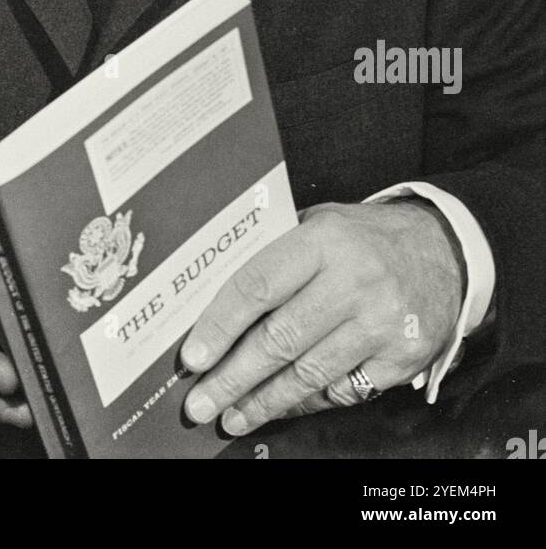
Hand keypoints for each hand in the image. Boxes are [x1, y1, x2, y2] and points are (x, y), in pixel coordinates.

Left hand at [180, 199, 463, 435]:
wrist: (446, 250)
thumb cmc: (366, 238)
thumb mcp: (322, 223)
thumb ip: (277, 253)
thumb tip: (213, 301)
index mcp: (325, 240)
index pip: (259, 286)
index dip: (220, 325)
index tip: (192, 357)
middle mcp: (355, 282)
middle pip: (279, 340)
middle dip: (232, 377)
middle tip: (199, 403)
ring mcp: (381, 323)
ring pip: (308, 374)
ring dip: (263, 402)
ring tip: (231, 416)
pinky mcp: (402, 358)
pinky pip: (342, 391)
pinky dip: (306, 403)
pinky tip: (281, 407)